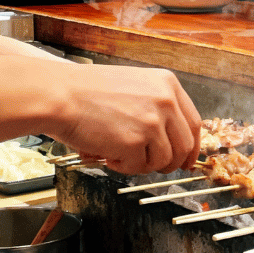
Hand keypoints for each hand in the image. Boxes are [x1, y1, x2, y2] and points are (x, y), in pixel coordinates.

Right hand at [53, 65, 200, 173]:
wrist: (59, 95)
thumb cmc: (86, 92)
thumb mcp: (133, 86)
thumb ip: (156, 107)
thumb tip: (172, 138)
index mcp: (167, 84)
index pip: (194, 123)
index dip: (191, 147)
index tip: (186, 159)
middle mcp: (165, 101)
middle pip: (184, 146)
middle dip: (170, 163)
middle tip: (153, 167)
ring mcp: (152, 122)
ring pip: (163, 160)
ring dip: (142, 164)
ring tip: (120, 153)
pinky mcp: (135, 142)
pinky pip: (138, 167)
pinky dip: (123, 167)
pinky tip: (108, 153)